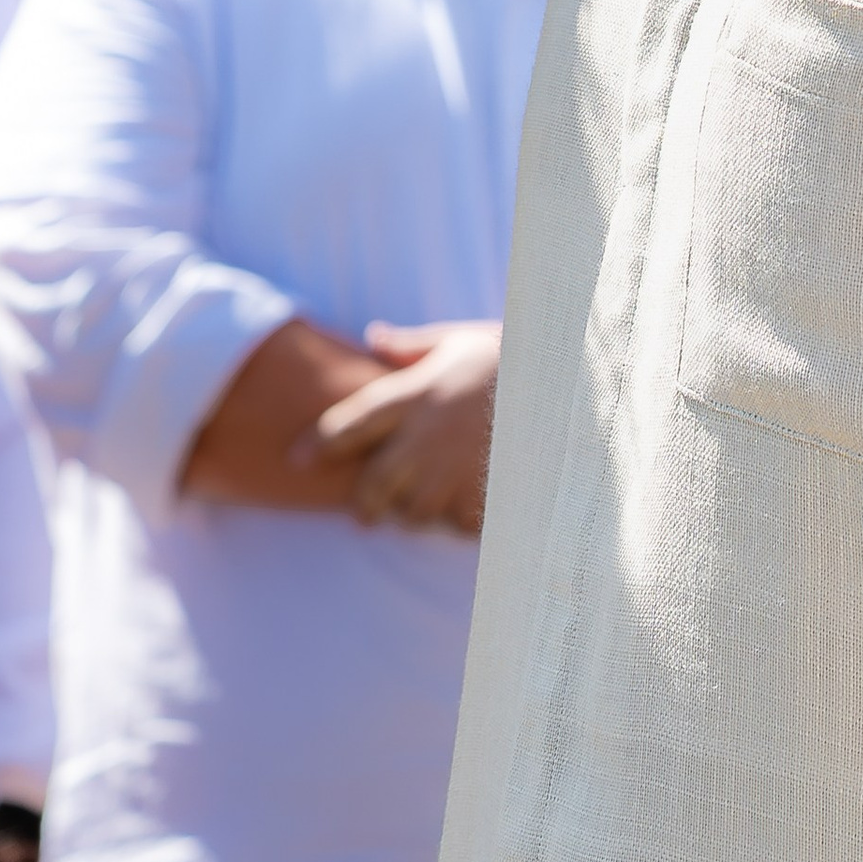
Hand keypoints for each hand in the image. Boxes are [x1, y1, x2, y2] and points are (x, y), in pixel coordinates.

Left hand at [298, 319, 500, 534]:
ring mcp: (457, 468)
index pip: (350, 422)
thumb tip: (373, 335)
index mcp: (417, 394)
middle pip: (374, 485)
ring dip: (411, 515)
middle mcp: (428, 436)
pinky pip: (458, 526)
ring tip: (421, 510)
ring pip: (412, 513)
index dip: (319, 443)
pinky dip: (459, 524)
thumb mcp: (460, 339)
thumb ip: (412, 346)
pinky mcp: (487, 494)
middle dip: (363, 504)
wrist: (568, 381)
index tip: (295, 460)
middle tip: (363, 514)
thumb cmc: (511, 356)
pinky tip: (467, 511)